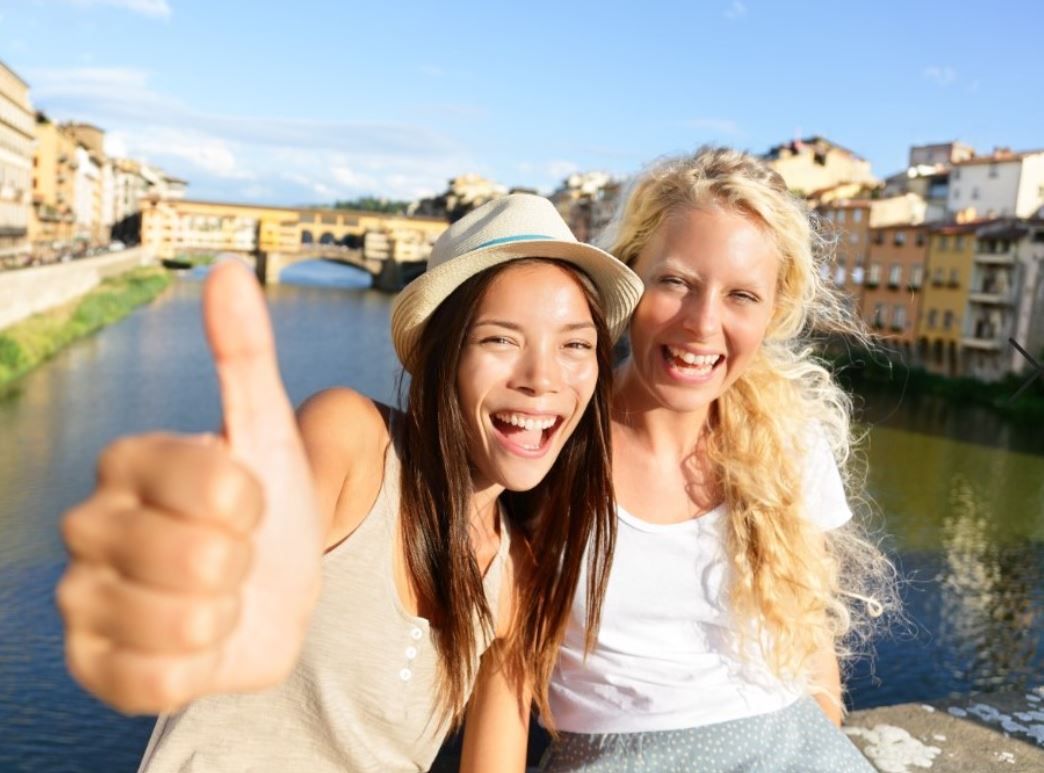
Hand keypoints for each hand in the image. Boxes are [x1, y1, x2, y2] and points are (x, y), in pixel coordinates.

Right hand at [58, 261, 323, 713]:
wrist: (268, 594)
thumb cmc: (266, 512)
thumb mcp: (267, 432)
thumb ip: (244, 354)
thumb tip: (230, 271)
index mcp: (128, 461)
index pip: (219, 485)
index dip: (255, 505)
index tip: (250, 504)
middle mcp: (89, 525)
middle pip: (202, 559)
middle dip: (243, 564)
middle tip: (234, 556)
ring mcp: (83, 598)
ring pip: (184, 622)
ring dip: (225, 616)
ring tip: (217, 598)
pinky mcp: (92, 664)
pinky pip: (157, 679)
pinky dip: (199, 665)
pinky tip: (196, 642)